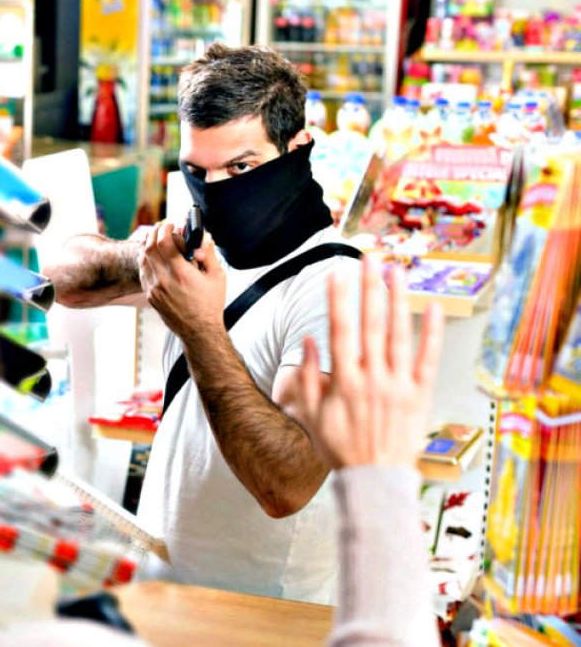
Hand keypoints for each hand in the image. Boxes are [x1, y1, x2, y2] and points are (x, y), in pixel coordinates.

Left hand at [138, 224, 225, 338]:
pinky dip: (146, 260)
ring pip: (143, 259)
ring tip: (156, 238)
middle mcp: (164, 280)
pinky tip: (153, 256)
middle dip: (154, 232)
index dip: (166, 228)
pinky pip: (143, 272)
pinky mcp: (150, 296)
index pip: (164, 242)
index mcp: (181, 274)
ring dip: (148, 245)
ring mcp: (154, 289)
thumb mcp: (217, 277)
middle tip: (161, 227)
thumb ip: (209, 254)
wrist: (199, 331)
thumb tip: (203, 237)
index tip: (171, 224)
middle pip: (149, 247)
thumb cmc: (210, 306)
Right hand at [297, 257, 444, 468]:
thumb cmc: (341, 450)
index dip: (339, 299)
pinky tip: (432, 308)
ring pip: (400, 334)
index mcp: (345, 381)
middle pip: (372, 323)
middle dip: (370, 288)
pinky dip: (432, 333)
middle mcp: (373, 378)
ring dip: (398, 300)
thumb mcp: (312, 415)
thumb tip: (308, 341)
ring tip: (397, 272)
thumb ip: (309, 377)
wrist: (374, 480)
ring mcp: (399, 385)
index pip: (341, 330)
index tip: (338, 273)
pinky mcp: (420, 395)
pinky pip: (428, 359)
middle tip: (370, 259)